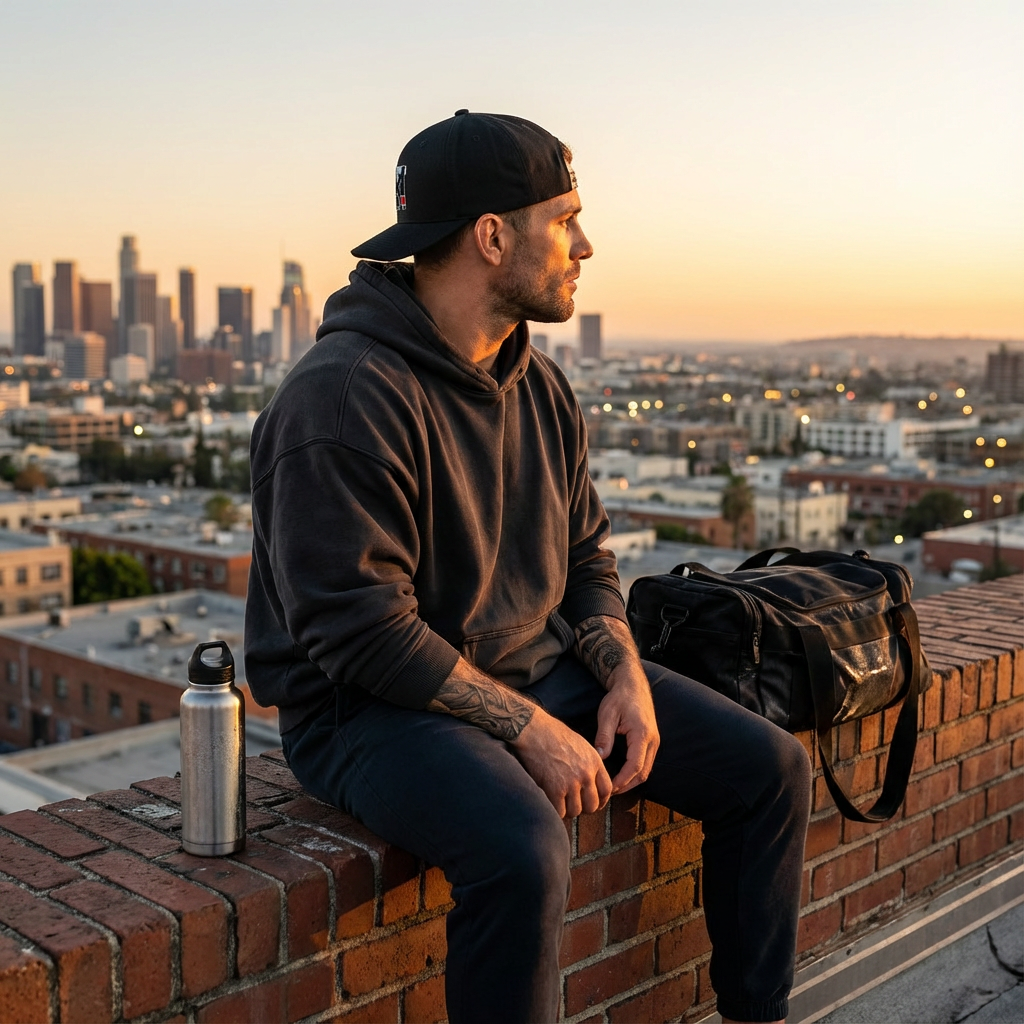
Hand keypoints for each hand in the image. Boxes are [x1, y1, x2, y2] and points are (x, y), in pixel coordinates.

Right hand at [511, 707, 612, 817]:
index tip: (593, 803)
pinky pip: (560, 812)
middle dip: (582, 807)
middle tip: (571, 803)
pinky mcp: (555, 789)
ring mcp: (571, 783)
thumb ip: (588, 763)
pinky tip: (549, 801)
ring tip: (558, 801)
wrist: (532, 729)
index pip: (606, 790)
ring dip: (567, 810)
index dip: (601, 800)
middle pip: (592, 805)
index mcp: (594, 761)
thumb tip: (589, 782)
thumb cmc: (551, 733)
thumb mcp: (579, 744)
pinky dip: (555, 810)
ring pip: (575, 811)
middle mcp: (586, 773)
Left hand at [594, 664, 659, 793]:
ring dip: (631, 781)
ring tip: (613, 787)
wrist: (632, 684)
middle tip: (609, 793)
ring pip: (646, 769)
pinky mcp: (651, 741)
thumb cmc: (619, 697)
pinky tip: (621, 775)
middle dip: (627, 786)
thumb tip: (600, 757)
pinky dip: (635, 772)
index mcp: (642, 734)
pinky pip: (646, 762)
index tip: (609, 788)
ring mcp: (654, 741)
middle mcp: (652, 740)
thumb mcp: (607, 714)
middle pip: (643, 773)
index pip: (635, 766)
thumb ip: (604, 736)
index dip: (622, 780)